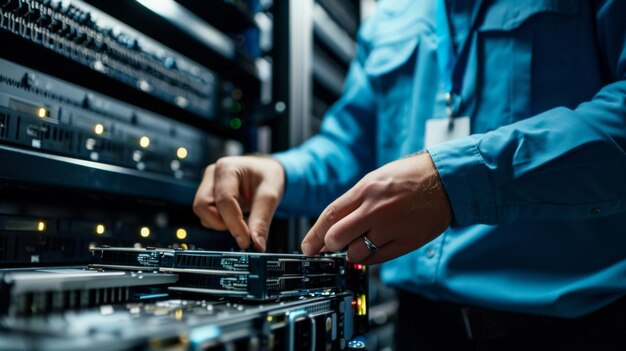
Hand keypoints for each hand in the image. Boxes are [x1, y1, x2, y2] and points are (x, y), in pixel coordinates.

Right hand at [193, 156, 284, 251]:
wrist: (266, 171)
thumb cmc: (268, 176)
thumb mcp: (271, 195)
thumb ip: (262, 221)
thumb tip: (257, 245)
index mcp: (227, 168)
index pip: (224, 200)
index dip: (234, 224)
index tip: (246, 241)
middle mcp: (212, 175)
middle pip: (202, 206)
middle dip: (221, 223)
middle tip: (243, 228)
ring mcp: (207, 185)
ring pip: (202, 214)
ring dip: (221, 223)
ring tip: (243, 219)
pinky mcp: (207, 196)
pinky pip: (206, 216)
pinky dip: (221, 222)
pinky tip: (237, 217)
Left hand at [301, 153, 451, 264]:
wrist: (446, 181)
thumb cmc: (411, 177)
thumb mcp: (377, 178)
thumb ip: (355, 200)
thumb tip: (334, 222)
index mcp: (365, 190)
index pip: (329, 216)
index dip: (314, 235)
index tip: (308, 246)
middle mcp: (375, 209)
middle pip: (336, 238)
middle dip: (329, 246)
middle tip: (331, 247)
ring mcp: (391, 228)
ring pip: (355, 253)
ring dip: (351, 253)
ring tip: (359, 243)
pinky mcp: (405, 242)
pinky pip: (377, 260)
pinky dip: (368, 258)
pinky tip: (371, 249)